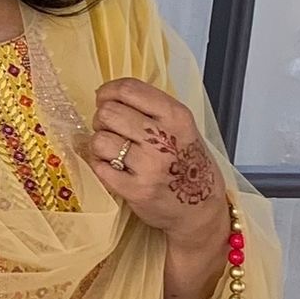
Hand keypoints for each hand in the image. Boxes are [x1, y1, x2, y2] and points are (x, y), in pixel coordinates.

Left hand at [89, 78, 225, 246]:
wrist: (200, 210)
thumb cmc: (188, 164)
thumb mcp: (182, 127)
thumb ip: (151, 108)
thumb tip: (107, 95)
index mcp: (176, 116)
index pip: (128, 89)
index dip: (108, 92)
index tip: (104, 99)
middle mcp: (163, 139)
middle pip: (108, 112)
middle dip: (102, 119)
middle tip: (110, 130)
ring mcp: (149, 166)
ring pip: (99, 140)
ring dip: (100, 144)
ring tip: (113, 151)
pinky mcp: (135, 190)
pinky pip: (99, 166)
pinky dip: (100, 165)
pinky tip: (113, 167)